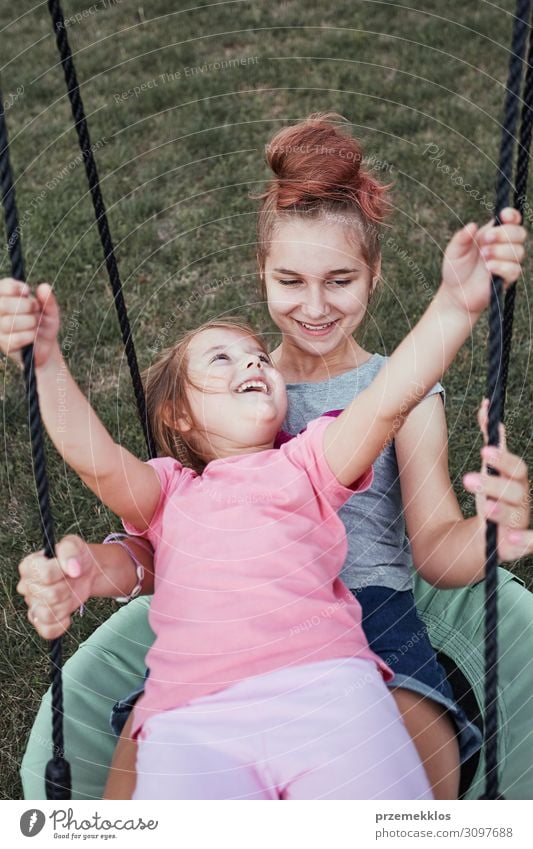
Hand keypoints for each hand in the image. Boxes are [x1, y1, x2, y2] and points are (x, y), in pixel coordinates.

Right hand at [0, 279, 59, 366]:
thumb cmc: (44, 324)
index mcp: (6, 299)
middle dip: (25, 306)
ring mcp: (0, 330)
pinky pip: (16, 338)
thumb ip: (48, 300)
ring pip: (9, 322)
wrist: (47, 347)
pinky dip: (30, 336)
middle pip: (3, 304)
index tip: (27, 292)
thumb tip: (44, 287)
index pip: (2, 287)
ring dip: (29, 322)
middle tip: (35, 310)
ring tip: (35, 324)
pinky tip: (33, 336)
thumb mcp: (50, 311)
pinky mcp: (5, 345)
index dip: (14, 288)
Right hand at [17, 535, 95, 638]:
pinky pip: (46, 631)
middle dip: (68, 588)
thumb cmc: (75, 557)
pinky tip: (68, 616)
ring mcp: (32, 604)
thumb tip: (73, 569)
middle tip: (72, 580)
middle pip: (50, 595)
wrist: (86, 571)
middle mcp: (26, 586)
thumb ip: (69, 550)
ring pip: (47, 614)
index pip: (45, 574)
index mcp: (29, 565)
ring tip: (70, 594)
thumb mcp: (74, 544)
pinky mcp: (41, 619)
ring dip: (66, 605)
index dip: (63, 572)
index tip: (71, 566)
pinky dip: (60, 626)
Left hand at [441, 207, 525, 315]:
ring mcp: (507, 262)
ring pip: (519, 251)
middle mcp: (503, 246)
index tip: (503, 216)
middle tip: (486, 240)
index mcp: (492, 234)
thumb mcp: (454, 251)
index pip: (511, 219)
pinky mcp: (507, 278)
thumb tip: (473, 225)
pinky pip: (515, 269)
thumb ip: (461, 237)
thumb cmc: (455, 269)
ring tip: (483, 256)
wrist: (454, 293)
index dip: (511, 215)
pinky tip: (489, 268)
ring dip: (501, 251)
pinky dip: (502, 267)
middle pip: (520, 233)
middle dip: (504, 234)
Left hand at [463, 399, 532, 561]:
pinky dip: (526, 542)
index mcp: (516, 481)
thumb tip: (485, 406)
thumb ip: (490, 442)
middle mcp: (522, 500)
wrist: (492, 535)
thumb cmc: (494, 496)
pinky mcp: (519, 545)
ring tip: (484, 507)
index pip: (515, 467)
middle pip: (515, 490)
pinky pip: (530, 544)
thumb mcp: (489, 470)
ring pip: (516, 515)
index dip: (502, 459)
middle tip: (469, 480)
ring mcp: (521, 523)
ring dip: (501, 510)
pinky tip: (514, 539)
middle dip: (494, 484)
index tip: (484, 450)